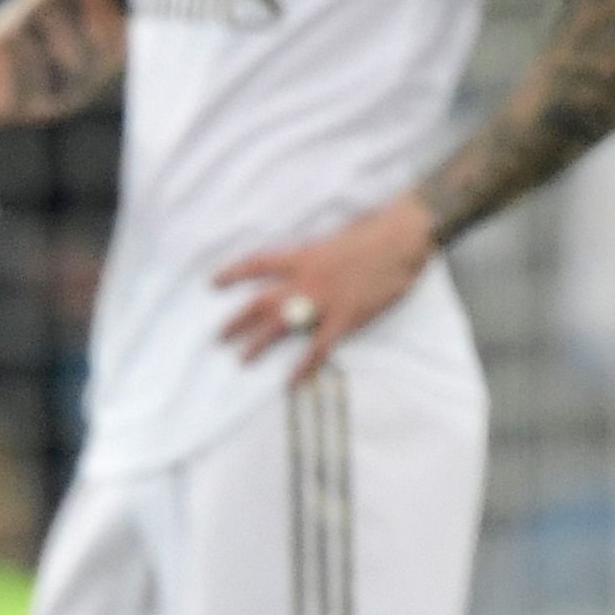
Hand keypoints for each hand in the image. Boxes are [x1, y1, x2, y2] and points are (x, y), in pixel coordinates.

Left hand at [213, 197, 434, 382]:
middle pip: (261, 303)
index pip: (258, 264)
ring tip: (241, 359)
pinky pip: (318, 348)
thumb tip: (306, 263)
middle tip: (218, 336)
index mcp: (302, 256)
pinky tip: (290, 382)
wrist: (400, 239)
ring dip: (258, 343)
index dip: (234, 273)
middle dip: (237, 320)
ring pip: (281, 326)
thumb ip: (315, 254)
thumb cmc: (372, 233)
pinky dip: (303, 366)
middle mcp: (305, 279)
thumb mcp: (334, 237)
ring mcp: (323, 300)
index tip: (214, 283)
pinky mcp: (344, 318)